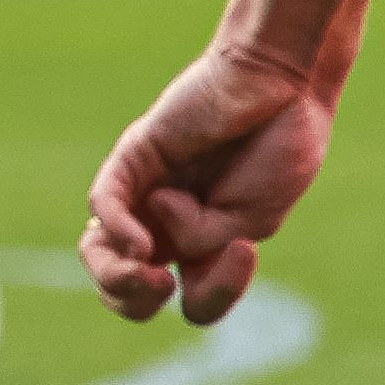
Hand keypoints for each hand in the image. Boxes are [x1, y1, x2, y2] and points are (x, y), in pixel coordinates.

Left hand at [80, 37, 336, 325]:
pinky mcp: (133, 156)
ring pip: (99, 252)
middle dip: (134, 301)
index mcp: (206, 243)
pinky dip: (117, 230)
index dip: (210, 297)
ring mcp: (145, 190)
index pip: (186, 297)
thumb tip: (149, 232)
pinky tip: (141, 245)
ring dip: (116, 278)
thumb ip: (205, 242)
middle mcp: (166, 222)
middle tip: (164, 284)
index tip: (245, 253)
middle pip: (124, 287)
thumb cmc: (280, 146)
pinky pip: (104, 202)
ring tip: (148, 270)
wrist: (284, 83)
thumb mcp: (254, 217)